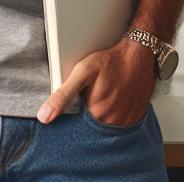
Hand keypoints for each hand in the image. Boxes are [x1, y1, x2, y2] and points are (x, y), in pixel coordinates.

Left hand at [37, 37, 155, 125]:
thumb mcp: (83, 72)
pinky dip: (115, 115)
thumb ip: (63, 95)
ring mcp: (125, 123)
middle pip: (91, 125)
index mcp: (96, 115)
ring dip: (101, 115)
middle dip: (87, 113)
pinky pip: (120, 124)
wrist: (139, 56)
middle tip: (93, 93)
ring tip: (104, 95)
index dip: (73, 117)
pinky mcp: (135, 119)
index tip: (78, 102)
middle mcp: (112, 124)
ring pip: (105, 126)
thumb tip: (44, 116)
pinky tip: (114, 100)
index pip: (77, 127)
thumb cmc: (111, 62)